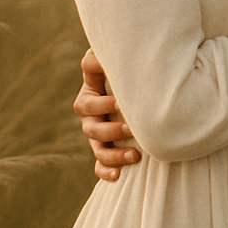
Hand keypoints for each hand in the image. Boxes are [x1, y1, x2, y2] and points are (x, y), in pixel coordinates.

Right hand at [73, 47, 136, 180]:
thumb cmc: (127, 69)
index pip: (88, 105)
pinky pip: (100, 165)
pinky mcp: (106, 150)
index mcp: (90, 95)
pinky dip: (106, 171)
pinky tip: (119, 175)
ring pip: (98, 148)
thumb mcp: (115, 59)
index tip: (122, 102)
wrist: (139, 85)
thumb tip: (103, 51)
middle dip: (112, 130)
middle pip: (92, 129)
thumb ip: (106, 56)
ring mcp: (97, 135)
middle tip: (133, 128)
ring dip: (114, 154)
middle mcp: (90, 117)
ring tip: (136, 156)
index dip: (102, 105)